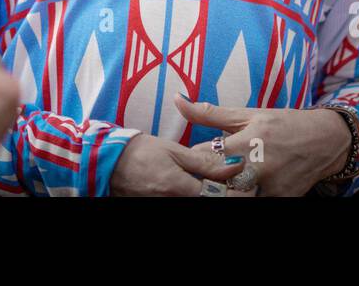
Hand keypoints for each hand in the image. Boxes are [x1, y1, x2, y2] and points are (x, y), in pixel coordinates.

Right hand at [109, 132, 243, 195]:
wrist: (108, 163)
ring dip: (215, 194)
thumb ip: (205, 162)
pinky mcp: (161, 205)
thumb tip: (235, 164)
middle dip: (228, 195)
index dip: (238, 193)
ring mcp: (168, 205)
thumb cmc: (141, 152)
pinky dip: (200, 195)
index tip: (250, 185)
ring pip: (201, 203)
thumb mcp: (174, 151)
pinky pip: (187, 202)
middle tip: (243, 186)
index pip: (219, 197)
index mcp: (181, 188)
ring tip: (222, 184)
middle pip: (212, 202)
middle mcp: (176, 203)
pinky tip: (204, 187)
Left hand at [174, 95, 354, 196]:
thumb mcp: (248, 114)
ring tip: (214, 180)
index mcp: (247, 142)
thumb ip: (210, 113)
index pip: (204, 157)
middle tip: (194, 172)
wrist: (325, 141)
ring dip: (220, 189)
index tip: (182, 157)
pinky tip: (235, 186)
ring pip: (231, 197)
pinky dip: (240, 195)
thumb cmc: (283, 123)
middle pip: (215, 182)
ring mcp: (269, 188)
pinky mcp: (279, 200)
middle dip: (201, 178)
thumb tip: (177, 100)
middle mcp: (258, 167)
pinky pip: (251, 202)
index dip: (189, 158)